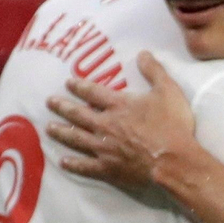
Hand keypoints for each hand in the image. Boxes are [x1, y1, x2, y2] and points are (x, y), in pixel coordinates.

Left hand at [46, 52, 195, 190]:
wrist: (174, 161)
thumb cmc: (172, 125)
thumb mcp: (168, 91)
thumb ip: (154, 71)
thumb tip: (142, 53)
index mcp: (119, 106)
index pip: (93, 93)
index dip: (79, 86)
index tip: (67, 83)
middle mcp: (105, 125)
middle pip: (78, 114)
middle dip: (63, 107)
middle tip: (49, 102)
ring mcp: (104, 148)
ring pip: (76, 138)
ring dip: (61, 132)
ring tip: (49, 128)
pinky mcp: (107, 168)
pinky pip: (85, 166)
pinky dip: (73, 164)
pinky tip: (63, 161)